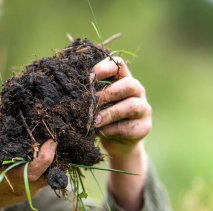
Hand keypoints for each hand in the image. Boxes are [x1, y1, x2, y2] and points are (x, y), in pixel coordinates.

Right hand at [0, 109, 55, 210]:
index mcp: (14, 174)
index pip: (42, 162)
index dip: (50, 147)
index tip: (50, 135)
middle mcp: (27, 185)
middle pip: (52, 167)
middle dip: (54, 151)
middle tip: (52, 137)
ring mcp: (32, 191)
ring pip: (52, 173)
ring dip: (53, 159)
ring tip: (49, 144)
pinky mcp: (34, 192)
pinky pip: (47, 178)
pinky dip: (48, 166)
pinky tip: (44, 154)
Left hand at [92, 57, 151, 210]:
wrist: (117, 143)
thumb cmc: (102, 117)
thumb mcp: (95, 103)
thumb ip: (89, 94)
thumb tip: (68, 88)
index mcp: (123, 78)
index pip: (119, 64)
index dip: (105, 67)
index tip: (90, 76)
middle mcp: (137, 91)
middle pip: (129, 84)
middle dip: (109, 92)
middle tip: (92, 101)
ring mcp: (144, 108)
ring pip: (131, 105)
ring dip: (110, 113)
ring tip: (95, 121)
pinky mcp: (144, 127)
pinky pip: (130, 126)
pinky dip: (113, 129)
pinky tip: (103, 132)